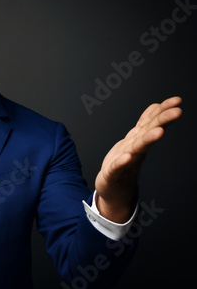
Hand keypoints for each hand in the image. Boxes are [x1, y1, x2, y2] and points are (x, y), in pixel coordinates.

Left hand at [95, 96, 182, 222]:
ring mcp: (125, 162)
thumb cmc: (123, 163)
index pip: (152, 123)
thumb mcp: (133, 140)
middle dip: (162, 121)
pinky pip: (117, 167)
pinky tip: (128, 157)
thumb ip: (144, 124)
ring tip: (159, 132)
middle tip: (178, 112)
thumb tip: (156, 106)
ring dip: (148, 140)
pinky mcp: (112, 174)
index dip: (163, 111)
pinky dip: (122, 162)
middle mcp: (134, 150)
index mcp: (138, 141)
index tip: (178, 100)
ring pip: (137, 148)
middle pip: (148, 133)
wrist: (112, 188)